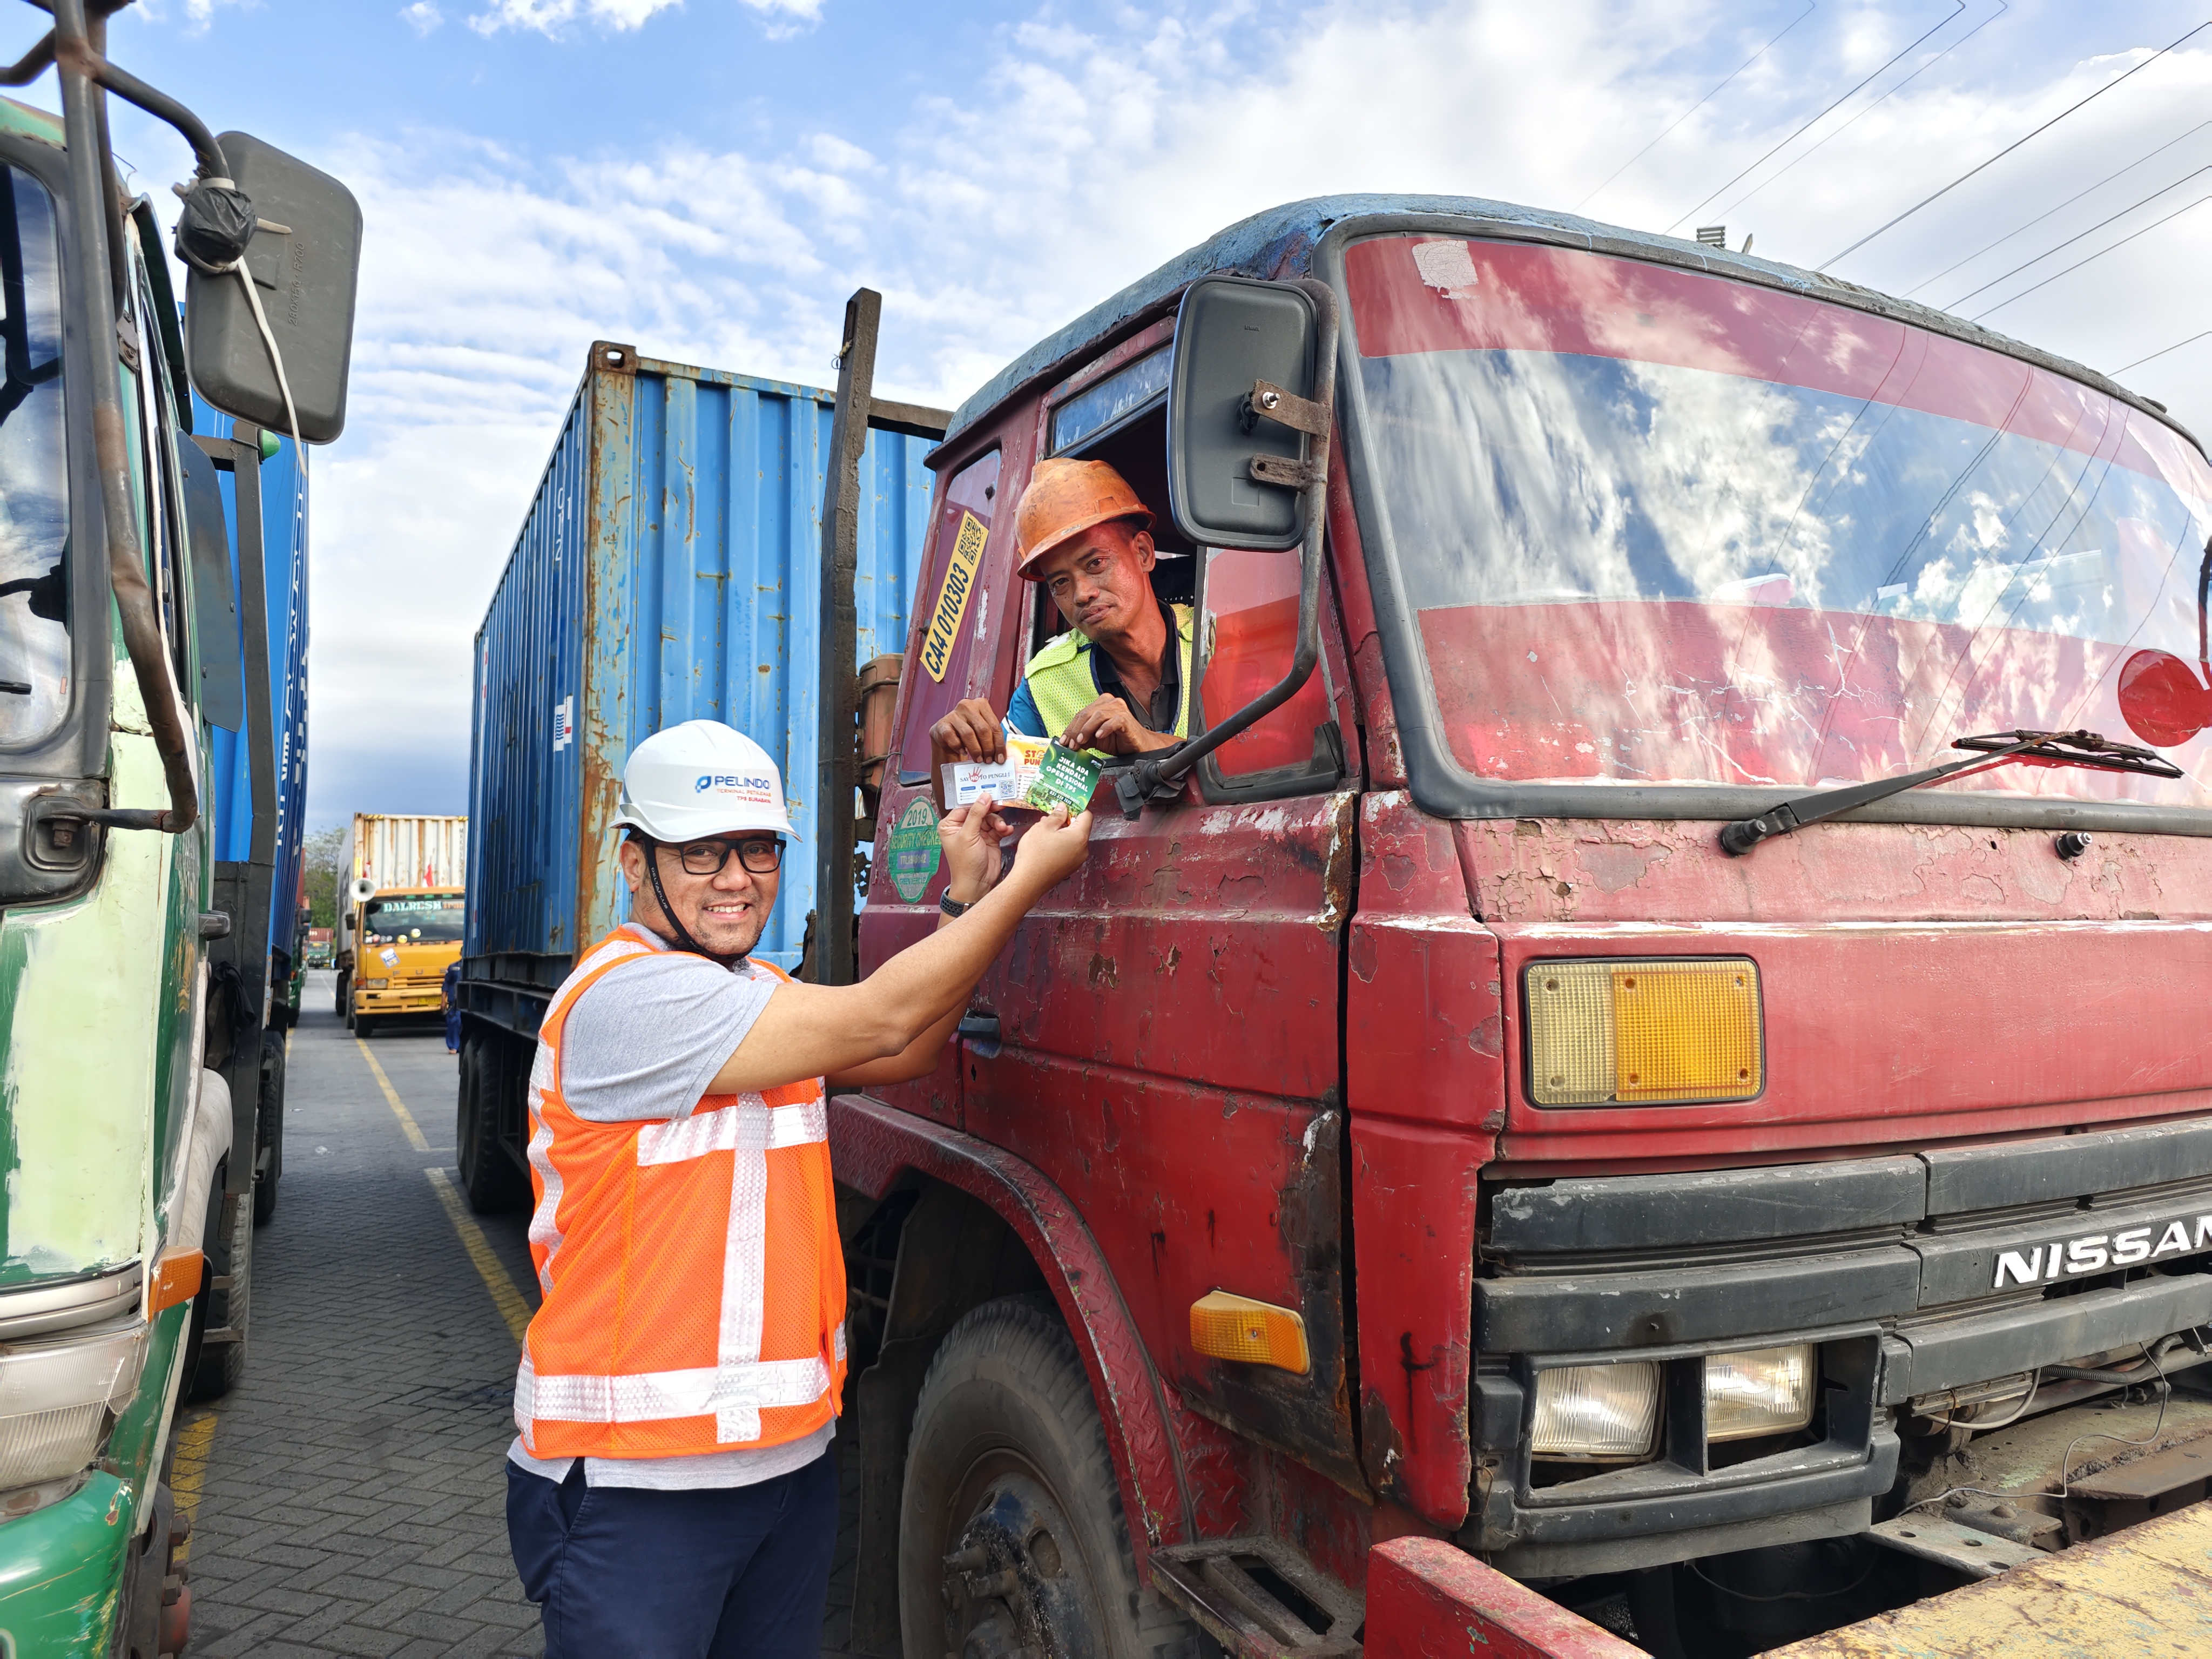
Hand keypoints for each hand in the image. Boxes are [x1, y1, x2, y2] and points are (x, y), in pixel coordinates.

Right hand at [930, 698, 1007, 765]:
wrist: (945, 734)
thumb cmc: (968, 732)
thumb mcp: (981, 731)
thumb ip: (992, 737)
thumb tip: (1002, 755)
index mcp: (981, 704)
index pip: (995, 726)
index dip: (999, 744)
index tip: (1000, 758)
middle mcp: (967, 706)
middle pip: (983, 729)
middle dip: (988, 748)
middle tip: (988, 760)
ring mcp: (954, 714)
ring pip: (969, 734)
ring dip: (975, 750)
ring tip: (979, 759)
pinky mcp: (942, 725)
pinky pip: (952, 738)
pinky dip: (959, 747)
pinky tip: (963, 752)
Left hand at [938, 794, 1009, 901]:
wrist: (977, 884)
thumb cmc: (965, 864)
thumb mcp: (968, 836)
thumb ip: (976, 814)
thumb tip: (983, 796)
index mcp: (951, 825)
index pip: (965, 806)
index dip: (978, 801)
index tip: (990, 795)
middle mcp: (963, 828)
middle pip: (980, 810)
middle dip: (991, 811)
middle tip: (1001, 806)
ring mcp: (977, 833)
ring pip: (991, 818)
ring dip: (998, 822)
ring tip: (1002, 829)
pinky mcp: (990, 839)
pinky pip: (998, 828)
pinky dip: (1003, 828)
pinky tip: (1006, 831)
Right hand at [1008, 806, 1092, 891]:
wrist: (1028, 882)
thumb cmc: (1035, 855)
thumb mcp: (1043, 827)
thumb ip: (1057, 815)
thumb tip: (1063, 808)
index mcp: (1079, 837)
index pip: (1086, 815)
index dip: (1076, 808)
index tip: (1065, 804)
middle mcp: (1082, 850)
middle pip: (1080, 828)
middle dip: (1067, 820)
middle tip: (1052, 816)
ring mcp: (1077, 860)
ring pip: (1073, 839)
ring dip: (1062, 832)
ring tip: (1045, 829)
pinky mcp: (1069, 867)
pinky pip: (1069, 850)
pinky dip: (1061, 843)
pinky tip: (1046, 843)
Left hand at [1059, 694, 1177, 755]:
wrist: (1139, 746)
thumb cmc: (1118, 740)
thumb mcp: (1096, 739)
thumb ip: (1083, 737)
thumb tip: (1067, 742)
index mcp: (1101, 704)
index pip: (1081, 714)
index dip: (1070, 728)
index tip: (1064, 741)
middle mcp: (1110, 703)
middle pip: (1087, 713)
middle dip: (1076, 730)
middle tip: (1071, 744)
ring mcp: (1119, 709)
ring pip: (1097, 715)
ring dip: (1087, 730)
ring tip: (1081, 742)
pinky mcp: (1126, 719)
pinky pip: (1113, 721)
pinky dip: (1104, 729)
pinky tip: (1099, 737)